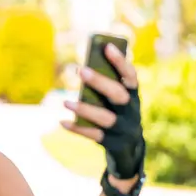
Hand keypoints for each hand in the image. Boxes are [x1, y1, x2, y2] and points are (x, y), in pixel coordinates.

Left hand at [61, 43, 144, 179]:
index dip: (120, 61)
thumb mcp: (116, 101)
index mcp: (134, 95)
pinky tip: (62, 122)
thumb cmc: (116, 115)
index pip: (130, 76)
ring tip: (66, 101)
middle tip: (80, 70)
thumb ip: (105, 86)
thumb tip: (83, 71)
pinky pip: (93, 135)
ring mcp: (123, 128)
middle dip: (100, 82)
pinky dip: (77, 128)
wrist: (128, 149)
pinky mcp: (112, 143)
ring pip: (105, 117)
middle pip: (118, 95)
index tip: (106, 46)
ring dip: (85, 108)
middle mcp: (131, 111)